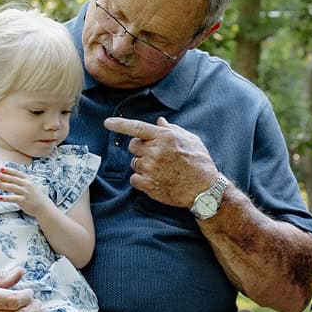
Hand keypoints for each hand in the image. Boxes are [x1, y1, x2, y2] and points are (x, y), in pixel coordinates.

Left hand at [0, 166, 53, 217]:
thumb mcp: (29, 186)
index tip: (0, 168)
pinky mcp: (24, 200)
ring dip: (1, 185)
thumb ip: (20, 182)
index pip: (16, 173)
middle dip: (2, 176)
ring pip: (11, 187)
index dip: (8, 170)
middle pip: (12, 179)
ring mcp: (26, 192)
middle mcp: (27, 184)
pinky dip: (5, 198)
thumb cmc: (34, 197)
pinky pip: (13, 198)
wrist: (43, 207)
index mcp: (27, 180)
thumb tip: (9, 178)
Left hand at [105, 115, 219, 207]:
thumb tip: (160, 122)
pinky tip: (156, 180)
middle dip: (141, 150)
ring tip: (161, 170)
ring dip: (142, 165)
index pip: (137, 128)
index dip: (119, 125)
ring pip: (134, 163)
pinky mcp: (148, 185)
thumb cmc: (200, 163)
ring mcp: (150, 168)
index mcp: (164, 137)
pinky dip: (141, 180)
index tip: (107, 123)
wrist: (204, 190)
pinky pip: (134, 179)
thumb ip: (172, 130)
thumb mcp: (191, 140)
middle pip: (133, 147)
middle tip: (156, 156)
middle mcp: (155, 151)